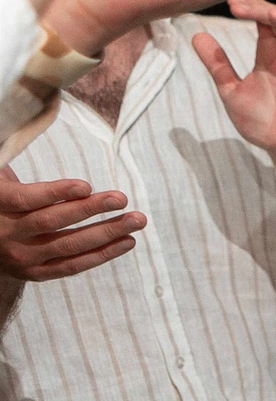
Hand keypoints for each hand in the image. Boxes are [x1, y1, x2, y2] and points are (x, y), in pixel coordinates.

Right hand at [0, 166, 144, 282]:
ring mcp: (21, 258)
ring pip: (68, 245)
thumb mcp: (0, 179)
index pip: (26, 199)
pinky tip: (127, 241)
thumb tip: (27, 127)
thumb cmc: (1, 199)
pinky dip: (101, 255)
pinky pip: (72, 266)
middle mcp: (7, 234)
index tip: (85, 185)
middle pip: (52, 222)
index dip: (56, 192)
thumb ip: (13, 165)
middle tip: (122, 198)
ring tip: (137, 219)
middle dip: (90, 209)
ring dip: (107, 232)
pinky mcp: (36, 273)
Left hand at [193, 0, 275, 172]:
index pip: (264, 20)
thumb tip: (196, 36)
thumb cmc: (262, 121)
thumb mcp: (232, 91)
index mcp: (271, 51)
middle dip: (264, 11)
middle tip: (241, 7)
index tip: (231, 3)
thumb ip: (218, 65)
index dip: (251, 9)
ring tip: (273, 14)